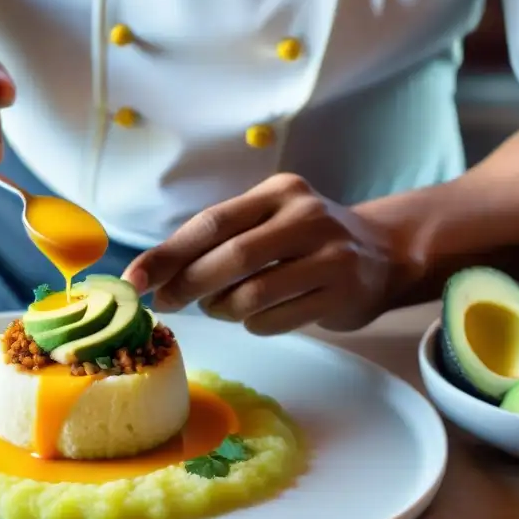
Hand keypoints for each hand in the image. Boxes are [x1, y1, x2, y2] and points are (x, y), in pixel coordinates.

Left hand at [122, 174, 412, 333]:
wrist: (384, 254)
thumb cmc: (306, 240)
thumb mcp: (268, 221)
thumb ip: (220, 240)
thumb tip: (156, 274)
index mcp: (278, 193)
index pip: (211, 223)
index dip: (167, 255)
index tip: (134, 280)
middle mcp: (306, 218)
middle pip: (230, 259)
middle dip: (188, 286)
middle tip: (168, 303)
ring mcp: (330, 257)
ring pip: (252, 296)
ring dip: (223, 309)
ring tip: (221, 307)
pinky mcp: (342, 295)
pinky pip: (275, 321)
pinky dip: (254, 325)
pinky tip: (258, 316)